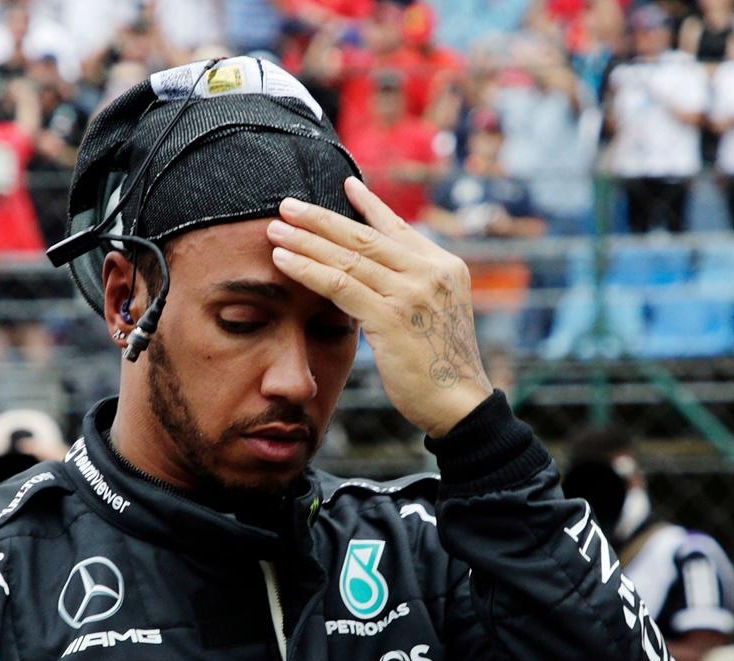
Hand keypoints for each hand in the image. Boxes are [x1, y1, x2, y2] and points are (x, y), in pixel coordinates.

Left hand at [269, 177, 491, 436]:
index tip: (345, 184)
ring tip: (275, 228)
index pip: (398, 228)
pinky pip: (339, 286)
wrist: (458, 403)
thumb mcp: (435, 314)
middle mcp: (430, 272)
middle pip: (364, 237)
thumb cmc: (441, 366)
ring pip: (347, 258)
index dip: (368, 205)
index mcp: (444, 267)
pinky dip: (308, 269)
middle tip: (287, 205)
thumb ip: (412, 287)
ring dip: (306, 241)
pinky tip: (284, 260)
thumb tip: (378, 270)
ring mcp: (411, 293)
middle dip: (321, 219)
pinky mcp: (390, 318)